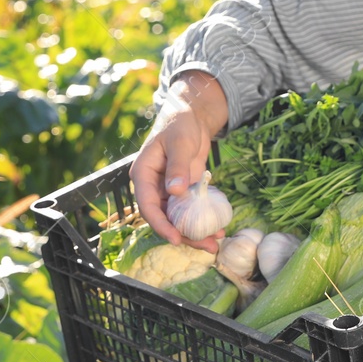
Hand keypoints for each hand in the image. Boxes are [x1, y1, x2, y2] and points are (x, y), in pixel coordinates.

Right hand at [129, 89, 226, 254]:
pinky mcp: (184, 190)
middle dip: (182, 235)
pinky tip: (218, 229)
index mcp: (144, 174)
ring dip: (194, 232)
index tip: (175, 238)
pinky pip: (190, 211)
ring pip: (177, 218)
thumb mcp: (181, 142)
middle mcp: (153, 186)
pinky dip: (202, 221)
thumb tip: (175, 191)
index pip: (147, 206)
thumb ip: (178, 166)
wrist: (192, 115)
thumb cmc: (180, 122)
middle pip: (164, 218)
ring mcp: (168, 190)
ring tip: (215, 243)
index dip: (160, 225)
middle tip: (205, 247)